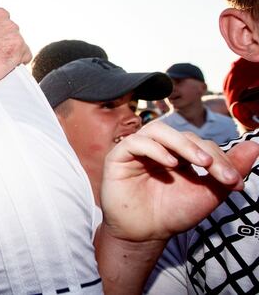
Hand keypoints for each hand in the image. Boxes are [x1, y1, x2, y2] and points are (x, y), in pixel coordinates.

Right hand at [100, 121, 258, 241]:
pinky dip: (155, 149)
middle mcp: (158, 148)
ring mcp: (137, 150)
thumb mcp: (208, 193)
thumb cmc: (173, 213)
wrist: (146, 234)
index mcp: (178, 154)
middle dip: (204, 152)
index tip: (235, 183)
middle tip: (218, 172)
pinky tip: (171, 164)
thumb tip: (255, 146)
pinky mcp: (118, 156)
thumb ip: (229, 170)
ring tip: (199, 162)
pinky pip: (135, 142)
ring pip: (158, 130)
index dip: (220, 159)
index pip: (201, 145)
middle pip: (183, 135)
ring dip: (182, 144)